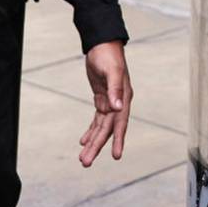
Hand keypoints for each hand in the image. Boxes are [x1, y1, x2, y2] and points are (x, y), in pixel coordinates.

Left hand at [78, 40, 132, 167]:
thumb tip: (118, 108)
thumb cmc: (108, 55)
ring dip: (93, 142)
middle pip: (107, 129)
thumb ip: (115, 90)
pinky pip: (97, 119)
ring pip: (101, 127)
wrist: (102, 44)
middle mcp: (119, 103)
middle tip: (86, 162)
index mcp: (124, 98)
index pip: (120, 123)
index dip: (118, 140)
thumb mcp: (111, 71)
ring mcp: (111, 102)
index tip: (116, 156)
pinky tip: (84, 140)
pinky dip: (91, 130)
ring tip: (83, 158)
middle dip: (97, 146)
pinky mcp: (102, 99)